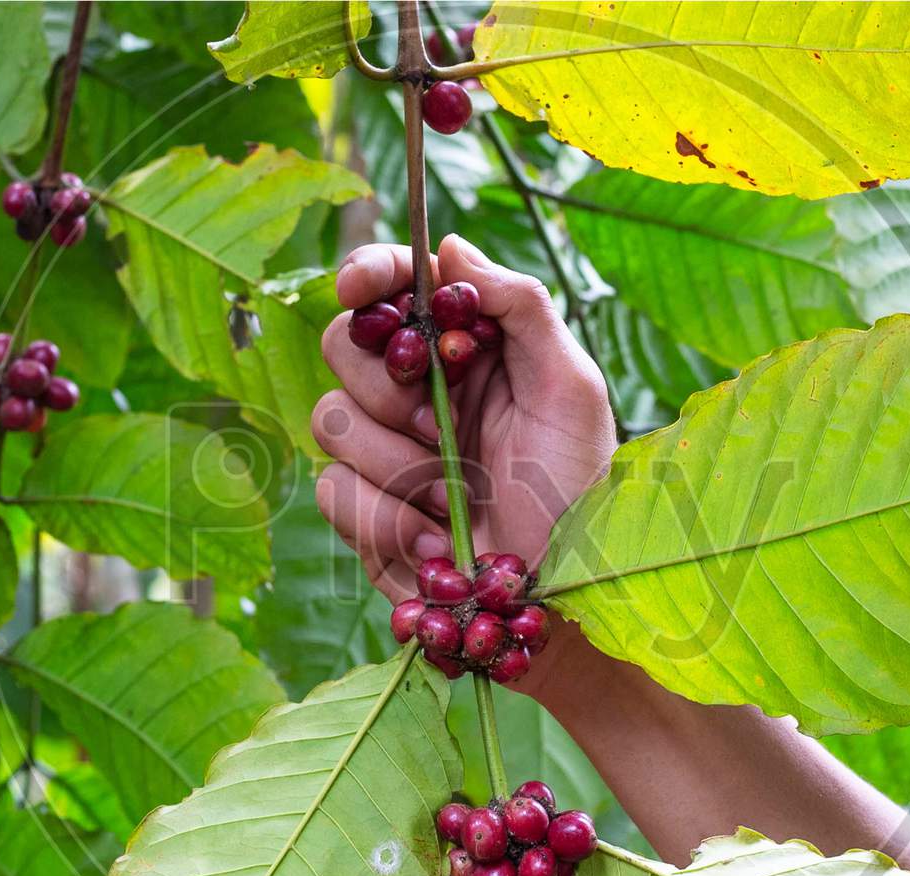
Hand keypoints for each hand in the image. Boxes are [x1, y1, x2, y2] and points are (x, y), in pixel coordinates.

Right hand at [313, 234, 616, 604]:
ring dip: (398, 465)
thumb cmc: (578, 489)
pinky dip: (387, 519)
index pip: (394, 288)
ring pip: (331, 421)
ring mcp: (385, 454)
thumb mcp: (570, 388)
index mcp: (464, 350)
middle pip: (342, 345)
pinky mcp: (366, 513)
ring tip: (458, 498)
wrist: (560, 594)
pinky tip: (440, 543)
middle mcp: (416, 393)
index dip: (367, 273)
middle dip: (387, 387)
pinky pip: (333, 491)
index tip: (360, 286)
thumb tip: (451, 247)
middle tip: (441, 424)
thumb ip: (520, 306)